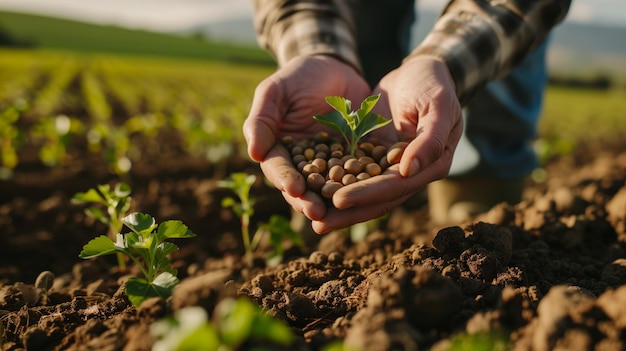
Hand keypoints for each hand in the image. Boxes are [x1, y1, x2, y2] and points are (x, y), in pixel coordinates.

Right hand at [243, 55, 369, 220]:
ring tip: (341, 213)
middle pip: (303, 188)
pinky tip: (370, 194)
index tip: (294, 188)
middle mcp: (303, 164)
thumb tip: (253, 153)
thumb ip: (262, 119)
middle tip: (318, 213)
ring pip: (331, 189)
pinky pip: (359, 176)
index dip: (285, 180)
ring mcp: (331, 165)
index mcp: (279, 150)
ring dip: (334, 203)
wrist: (336, 67)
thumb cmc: (299, 76)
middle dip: (309, 201)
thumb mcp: (276, 91)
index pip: (279, 169)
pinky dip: (363, 186)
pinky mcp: (356, 160)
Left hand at [311, 57, 462, 232]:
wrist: (422, 70)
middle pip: (377, 199)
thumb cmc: (434, 85)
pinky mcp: (374, 156)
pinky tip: (312, 190)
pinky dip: (336, 183)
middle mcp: (410, 173)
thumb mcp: (438, 106)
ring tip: (312, 218)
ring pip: (363, 192)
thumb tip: (408, 171)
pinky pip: (353, 174)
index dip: (367, 195)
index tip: (339, 200)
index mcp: (431, 166)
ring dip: (339, 207)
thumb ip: (429, 140)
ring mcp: (390, 166)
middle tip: (318, 223)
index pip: (394, 186)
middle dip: (347, 212)